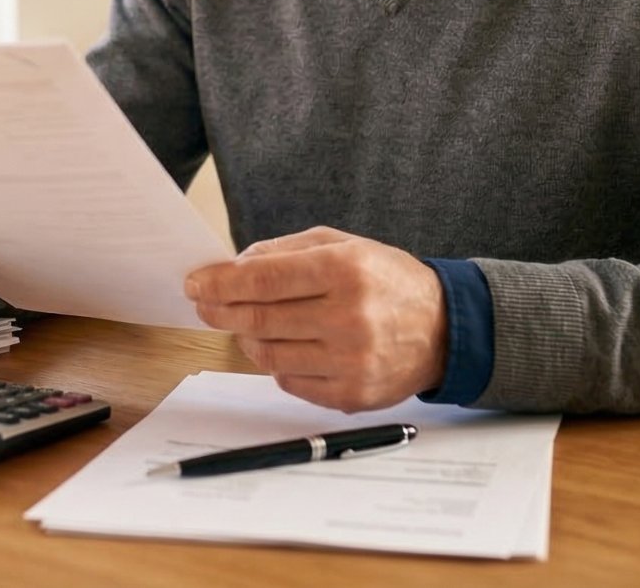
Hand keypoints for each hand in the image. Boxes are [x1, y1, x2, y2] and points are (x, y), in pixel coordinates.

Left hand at [186, 226, 448, 411]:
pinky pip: (288, 381)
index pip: (263, 280)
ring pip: (267, 354)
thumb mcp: (343, 245)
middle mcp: (348, 318)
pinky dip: (277, 363)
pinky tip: (288, 345)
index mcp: (345, 271)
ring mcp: (350, 362)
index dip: (220, 282)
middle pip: (258, 319)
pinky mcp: (350, 395)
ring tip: (250, 322)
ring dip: (247, 337)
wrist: (444, 329)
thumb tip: (232, 267)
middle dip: (220, 310)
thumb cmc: (386, 280)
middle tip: (204, 303)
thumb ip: (285, 251)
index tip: (195, 283)